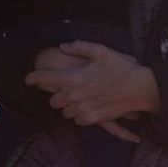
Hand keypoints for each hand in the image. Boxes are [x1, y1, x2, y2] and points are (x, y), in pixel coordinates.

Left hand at [25, 41, 159, 136]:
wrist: (139, 89)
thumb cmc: (121, 68)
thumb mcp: (101, 51)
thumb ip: (79, 48)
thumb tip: (63, 47)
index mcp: (74, 78)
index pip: (45, 79)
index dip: (33, 78)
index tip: (28, 79)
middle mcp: (75, 96)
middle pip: (53, 100)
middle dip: (56, 93)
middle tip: (66, 87)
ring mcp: (83, 109)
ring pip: (64, 111)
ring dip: (67, 104)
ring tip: (79, 96)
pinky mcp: (92, 119)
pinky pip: (76, 119)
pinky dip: (79, 113)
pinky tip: (87, 105)